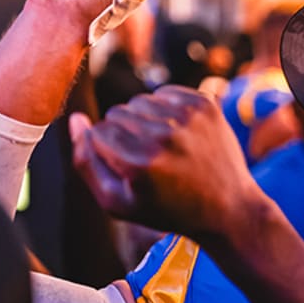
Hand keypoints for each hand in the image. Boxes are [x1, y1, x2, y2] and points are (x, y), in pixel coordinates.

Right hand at [68, 86, 261, 240]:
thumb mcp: (118, 202)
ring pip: (139, 100)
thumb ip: (86, 162)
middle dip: (125, 134)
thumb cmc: (168, 209)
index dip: (108, 151)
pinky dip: (164, 110)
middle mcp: (164, 135)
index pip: (98, 132)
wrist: (228, 207)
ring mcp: (188, 116)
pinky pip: (164, 93)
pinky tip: (177, 134)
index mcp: (140, 162)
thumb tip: (75, 120)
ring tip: (163, 148)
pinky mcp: (205, 104)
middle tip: (149, 161)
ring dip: (144, 120)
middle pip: (117, 112)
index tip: (129, 169)